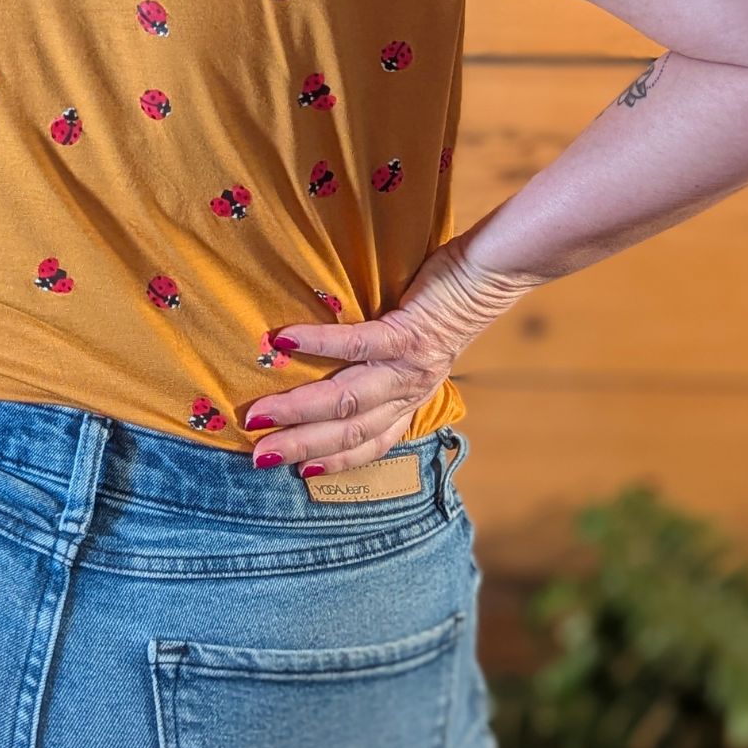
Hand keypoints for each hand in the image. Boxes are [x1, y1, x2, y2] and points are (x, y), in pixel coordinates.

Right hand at [243, 239, 543, 475]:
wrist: (489, 274)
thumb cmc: (446, 303)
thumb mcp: (419, 348)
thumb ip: (385, 363)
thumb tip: (336, 364)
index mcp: (410, 398)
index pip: (370, 443)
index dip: (334, 463)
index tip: (297, 473)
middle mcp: (410, 391)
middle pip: (350, 431)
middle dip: (300, 446)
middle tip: (257, 455)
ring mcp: (410, 366)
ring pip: (348, 399)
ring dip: (298, 410)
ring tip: (259, 414)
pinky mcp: (409, 332)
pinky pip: (357, 343)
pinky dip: (317, 344)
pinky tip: (284, 341)